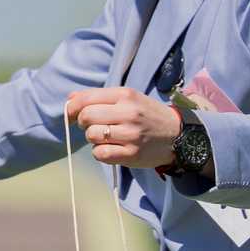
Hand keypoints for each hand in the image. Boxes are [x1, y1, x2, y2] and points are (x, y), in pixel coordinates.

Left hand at [65, 86, 180, 167]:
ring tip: (106, 137)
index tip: (71, 114)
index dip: (72, 107)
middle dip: (82, 122)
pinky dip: (99, 152)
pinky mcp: (132, 154)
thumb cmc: (148, 115)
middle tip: (92, 125)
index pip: (86, 98)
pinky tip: (109, 149)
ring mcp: (131, 135)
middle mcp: (128, 113)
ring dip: (93, 138)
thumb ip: (100, 97)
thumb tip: (71, 97)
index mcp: (125, 95)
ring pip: (92, 135)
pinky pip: (100, 154)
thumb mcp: (128, 99)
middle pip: (86, 117)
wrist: (178, 135)